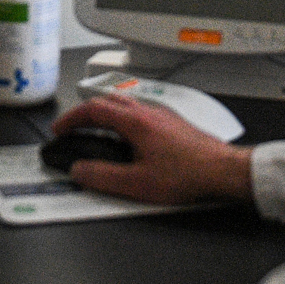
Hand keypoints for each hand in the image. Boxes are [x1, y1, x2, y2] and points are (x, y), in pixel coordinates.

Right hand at [50, 95, 254, 205]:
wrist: (222, 171)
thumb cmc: (189, 174)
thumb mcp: (138, 183)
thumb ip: (103, 176)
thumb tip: (80, 170)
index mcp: (135, 121)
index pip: (93, 109)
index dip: (71, 117)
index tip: (61, 128)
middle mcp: (148, 111)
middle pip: (108, 100)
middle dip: (85, 111)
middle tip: (74, 126)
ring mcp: (162, 115)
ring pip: (125, 103)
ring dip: (105, 112)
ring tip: (96, 129)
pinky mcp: (173, 123)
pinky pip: (140, 111)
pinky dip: (124, 118)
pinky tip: (129, 137)